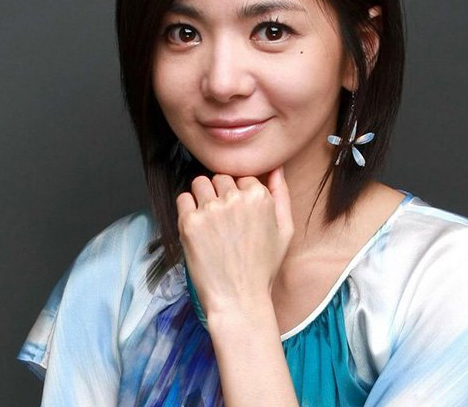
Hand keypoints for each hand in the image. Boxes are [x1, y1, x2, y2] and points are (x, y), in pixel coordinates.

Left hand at [176, 165, 293, 318]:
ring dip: (203, 196)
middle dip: (221, 192)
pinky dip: (187, 209)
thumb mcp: (285, 230)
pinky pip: (183, 198)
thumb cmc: (263, 267)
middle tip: (224, 220)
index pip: (243, 177)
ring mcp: (210, 209)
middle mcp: (234, 198)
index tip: (238, 213)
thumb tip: (277, 167)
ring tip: (209, 221)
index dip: (240, 194)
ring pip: (200, 182)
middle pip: (221, 177)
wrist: (239, 299)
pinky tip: (197, 228)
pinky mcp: (189, 222)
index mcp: (259, 197)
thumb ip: (281, 194)